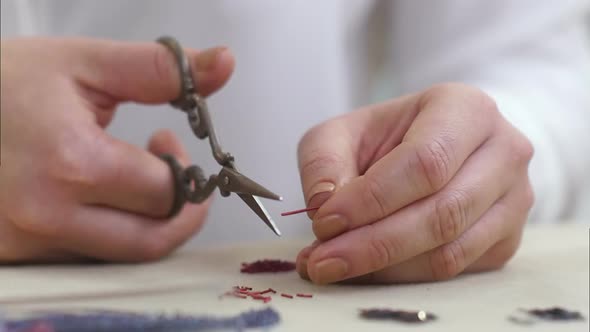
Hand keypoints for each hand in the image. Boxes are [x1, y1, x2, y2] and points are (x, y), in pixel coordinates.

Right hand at [0, 37, 233, 262]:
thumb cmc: (3, 84)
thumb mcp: (82, 63)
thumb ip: (160, 69)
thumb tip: (225, 62)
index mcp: (71, 163)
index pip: (166, 192)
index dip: (185, 169)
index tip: (167, 142)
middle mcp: (48, 216)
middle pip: (152, 239)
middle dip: (180, 208)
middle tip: (173, 172)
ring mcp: (28, 243)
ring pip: (123, 257)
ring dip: (149, 223)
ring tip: (135, 179)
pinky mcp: (16, 255)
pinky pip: (87, 259)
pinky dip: (111, 233)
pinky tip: (101, 197)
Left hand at [296, 83, 533, 283]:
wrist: (435, 147)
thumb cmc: (387, 138)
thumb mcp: (343, 133)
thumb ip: (324, 161)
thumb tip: (324, 206)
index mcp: (466, 109)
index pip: (425, 162)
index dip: (372, 199)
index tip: (324, 222)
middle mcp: (504, 151)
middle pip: (442, 213)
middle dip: (373, 244)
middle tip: (320, 261)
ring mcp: (515, 199)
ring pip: (450, 251)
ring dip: (385, 268)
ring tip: (334, 266)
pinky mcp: (507, 238)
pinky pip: (456, 270)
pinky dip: (403, 276)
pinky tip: (368, 269)